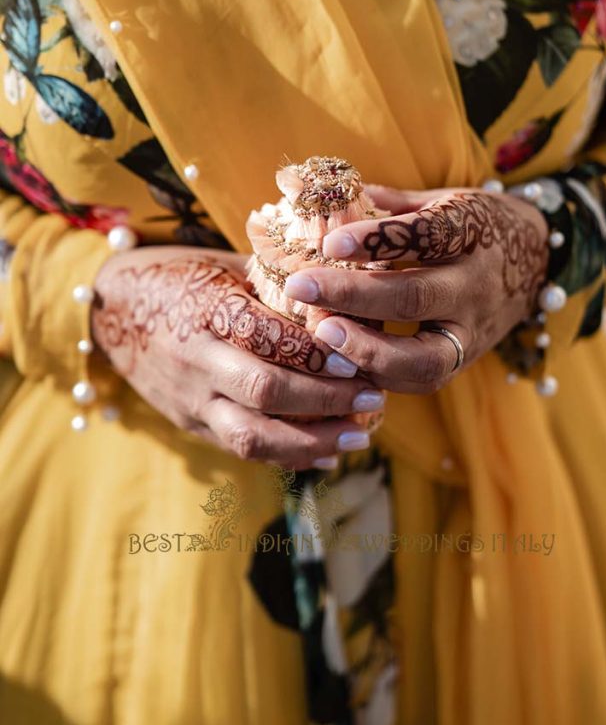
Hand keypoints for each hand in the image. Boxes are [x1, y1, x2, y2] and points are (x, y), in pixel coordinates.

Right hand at [91, 246, 382, 468]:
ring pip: (253, 436)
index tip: (358, 358)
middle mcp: (197, 359)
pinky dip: (289, 458)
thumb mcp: (225, 266)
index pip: (268, 339)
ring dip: (312, 442)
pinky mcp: (191, 424)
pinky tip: (328, 455)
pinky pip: (242, 450)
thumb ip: (276, 283)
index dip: (316, 354)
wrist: (112, 309)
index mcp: (207, 310)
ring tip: (358, 437)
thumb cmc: (183, 277)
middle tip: (374, 398)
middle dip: (326, 400)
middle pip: (265, 392)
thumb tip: (349, 293)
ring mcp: (191, 399)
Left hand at [283, 186, 548, 392]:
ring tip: (320, 334)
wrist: (538, 260)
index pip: (427, 236)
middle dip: (353, 297)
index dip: (376, 239)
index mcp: (470, 232)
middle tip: (300, 288)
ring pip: (424, 358)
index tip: (330, 242)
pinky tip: (340, 360)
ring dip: (367, 351)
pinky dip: (379, 375)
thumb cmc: (475, 224)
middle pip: (416, 298)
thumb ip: (389, 204)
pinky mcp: (465, 362)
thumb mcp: (442, 200)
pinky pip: (421, 381)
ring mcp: (472, 331)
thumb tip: (323, 195)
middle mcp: (475, 285)